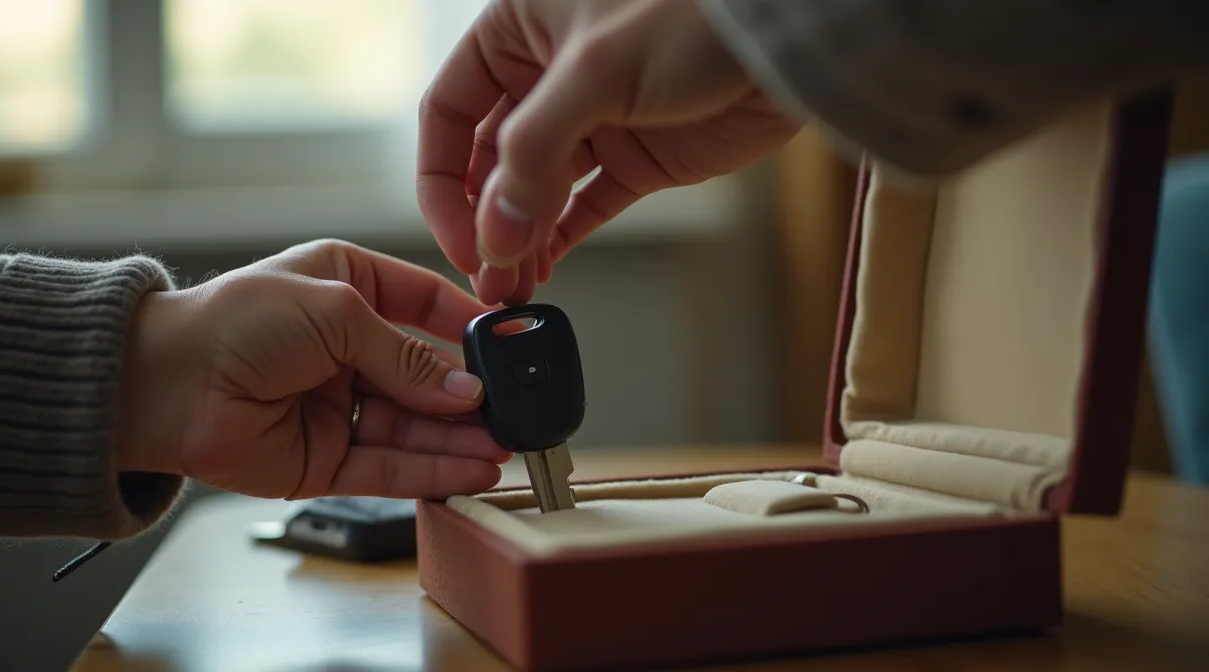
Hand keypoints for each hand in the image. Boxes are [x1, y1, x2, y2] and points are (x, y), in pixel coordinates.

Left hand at [115, 240, 508, 500]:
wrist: (159, 384)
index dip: (469, 324)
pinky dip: (432, 471)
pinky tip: (472, 470)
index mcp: (346, 289)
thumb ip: (405, 353)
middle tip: (517, 409)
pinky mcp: (325, 461)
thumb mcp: (336, 311)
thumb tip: (465, 388)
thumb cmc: (232, 322)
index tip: (511, 342)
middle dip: (471, 394)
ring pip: (414, 427)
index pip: (424, 303)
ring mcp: (337, 407)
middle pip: (426, 374)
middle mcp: (345, 348)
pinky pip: (389, 467)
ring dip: (460, 439)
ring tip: (506, 448)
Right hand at [417, 0, 800, 305]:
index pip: (448, 113)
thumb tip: (495, 233)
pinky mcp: (635, 156)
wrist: (786, 38)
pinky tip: (544, 270)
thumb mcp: (595, 71)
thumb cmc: (694, 16)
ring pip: (534, 191)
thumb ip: (534, 153)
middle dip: (483, 222)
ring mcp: (592, 119)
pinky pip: (582, 205)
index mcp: (515, 31)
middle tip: (487, 279)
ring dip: (519, 240)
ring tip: (512, 290)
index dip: (441, 180)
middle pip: (486, 161)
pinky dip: (561, 238)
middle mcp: (545, 76)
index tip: (458, 237)